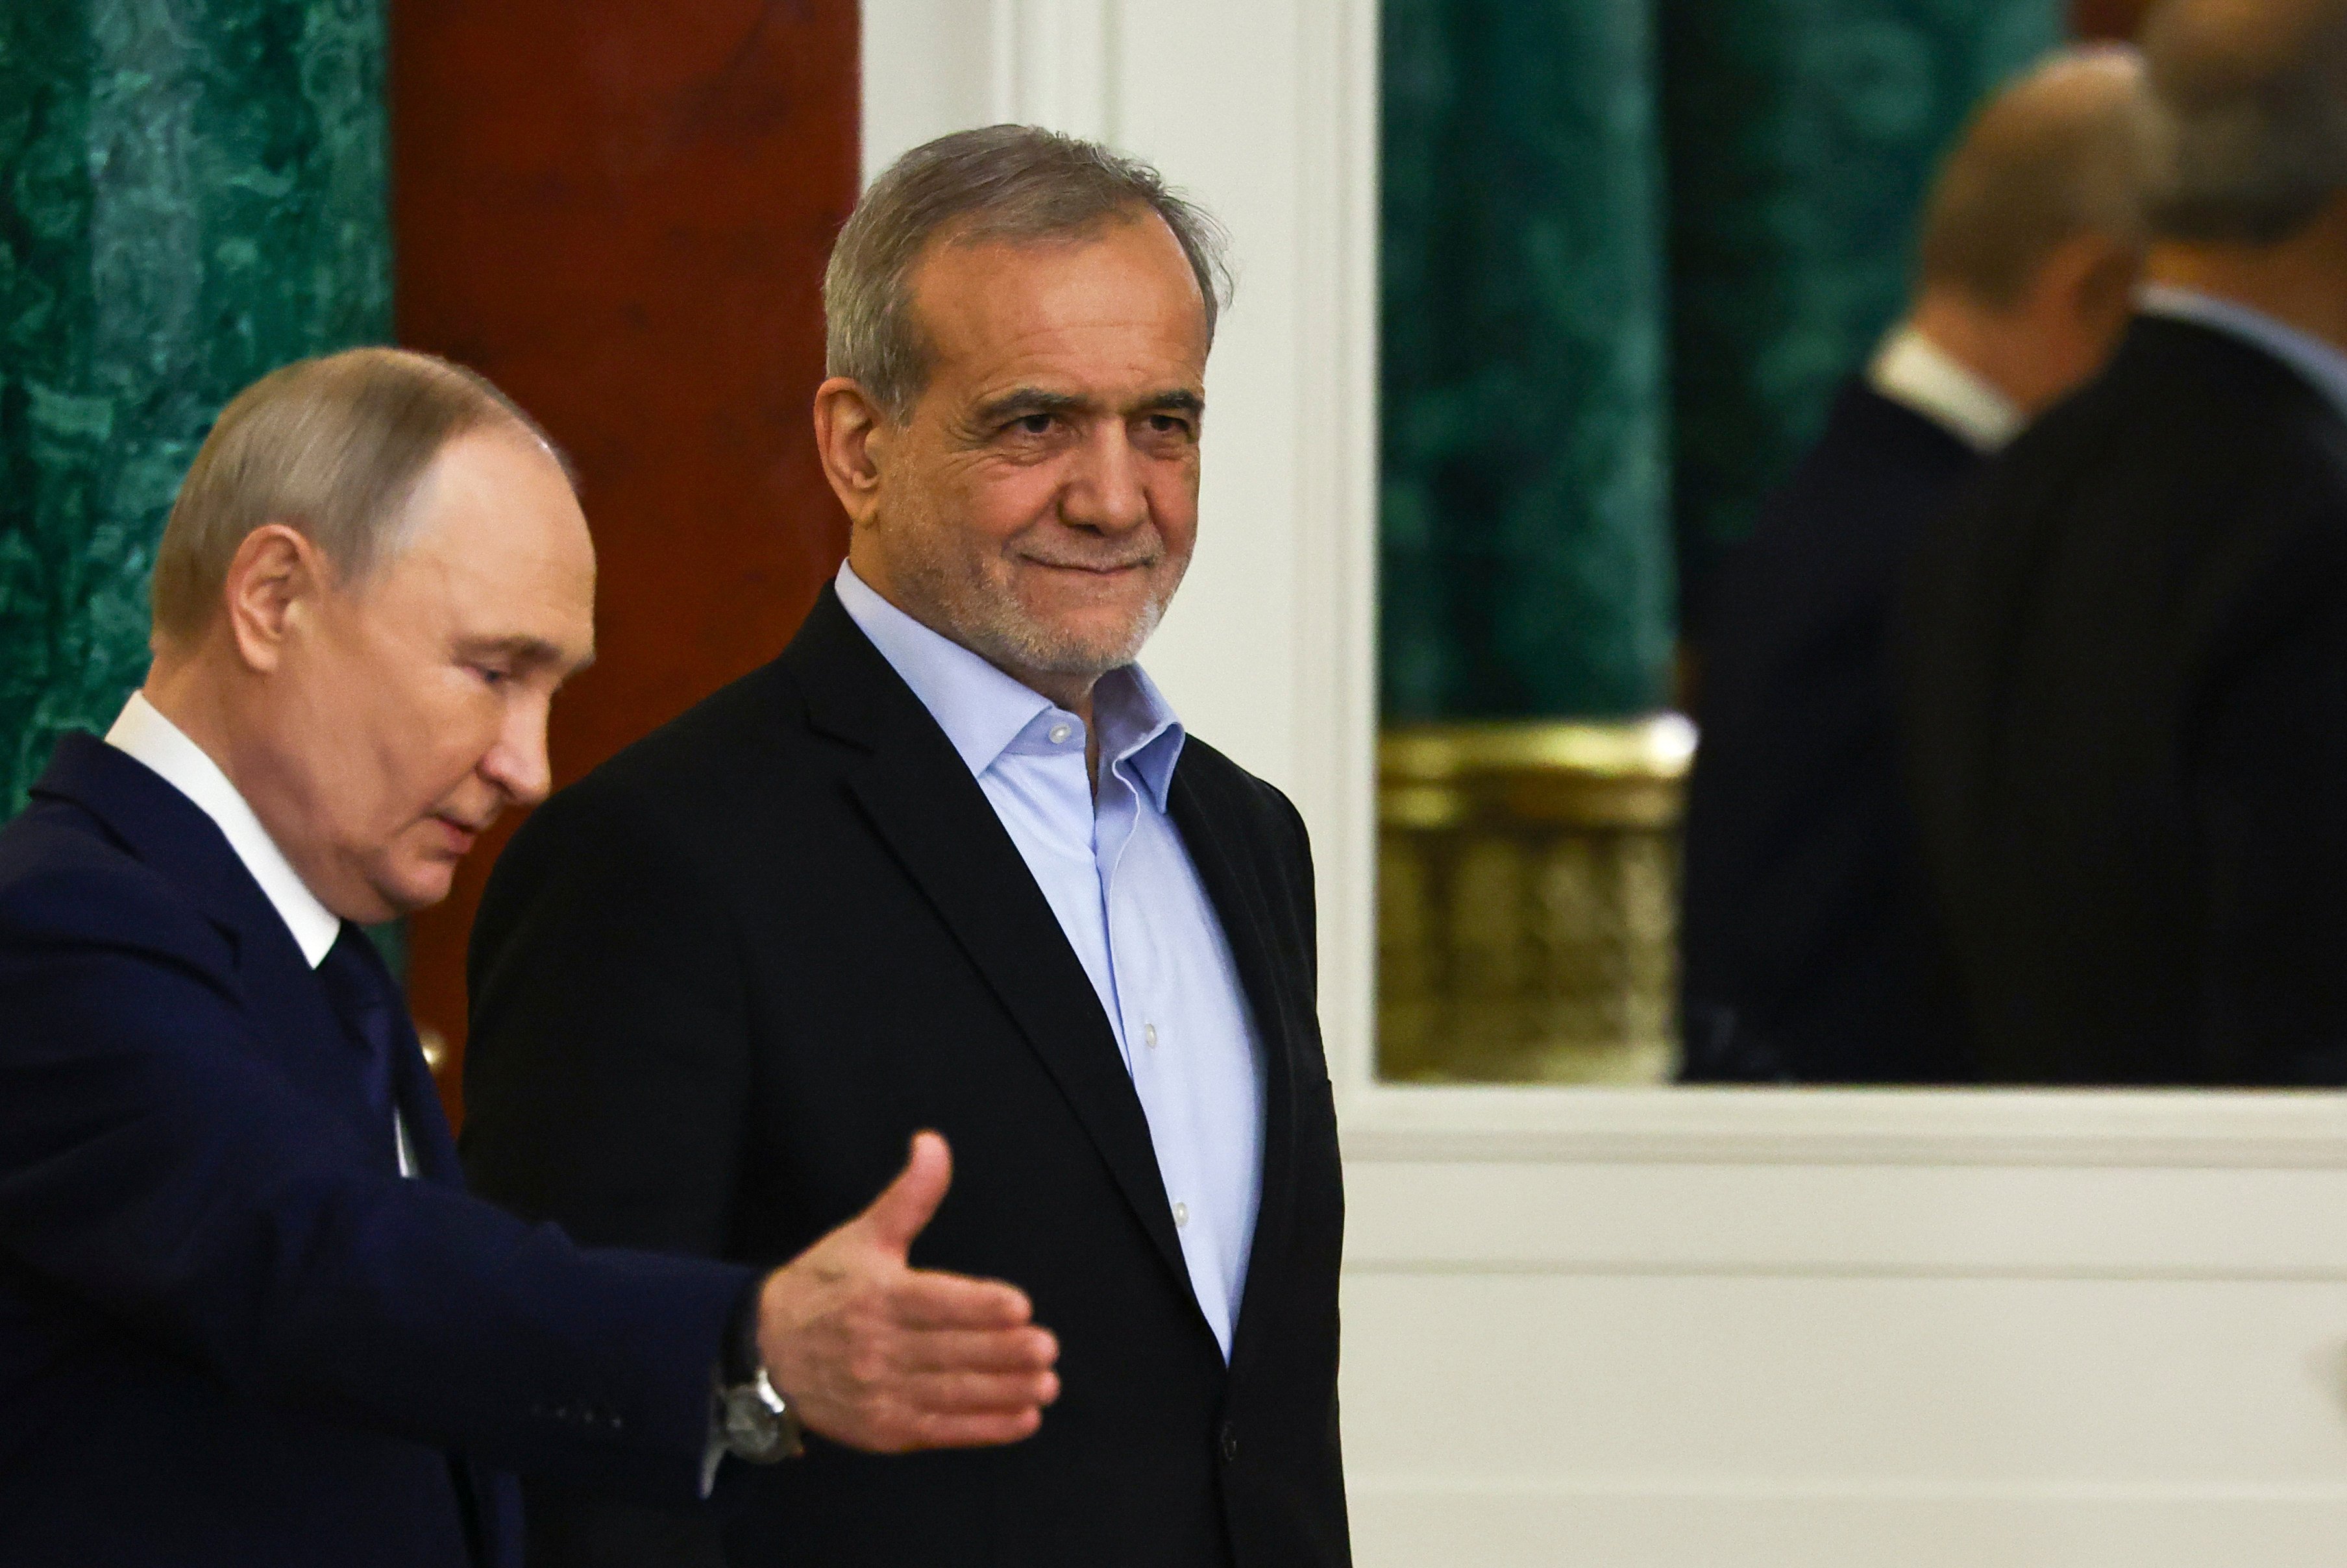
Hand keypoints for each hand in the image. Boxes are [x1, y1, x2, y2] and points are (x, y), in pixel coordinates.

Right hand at [754, 1131, 1059, 1452]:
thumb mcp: (863, 1235)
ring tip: (1046, 1383)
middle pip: (948, 1352)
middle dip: (1001, 1352)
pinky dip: (984, 1429)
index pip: (933, 1302)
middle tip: (1047, 1347)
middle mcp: (876, 1347)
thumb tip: (933, 1142)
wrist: (764, 1353)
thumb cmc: (824, 1286)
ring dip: (1002, 1392)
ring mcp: (879, 1393)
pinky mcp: (884, 1429)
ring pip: (950, 1394)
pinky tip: (1024, 1418)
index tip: (1020, 1305)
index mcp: (877, 1295)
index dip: (978, 1305)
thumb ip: (909, 1195)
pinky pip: (941, 1430)